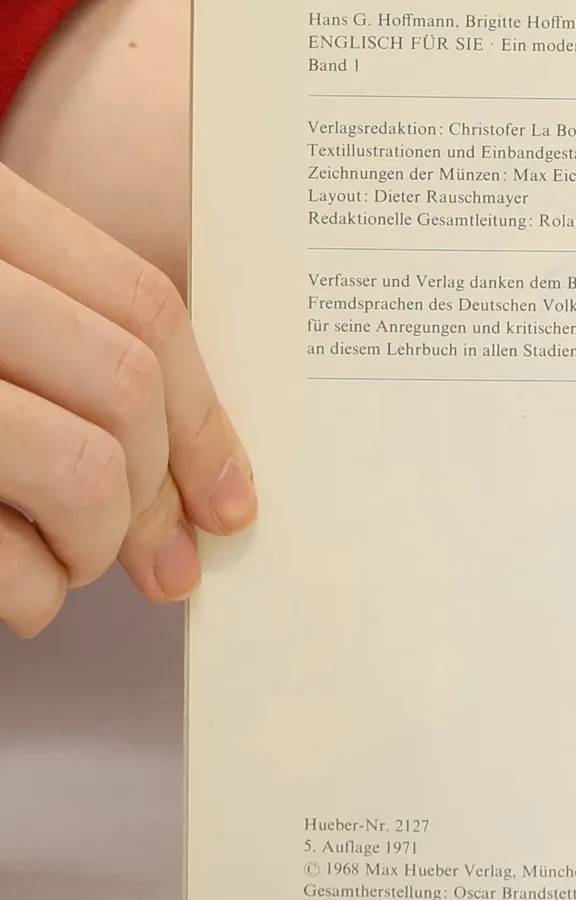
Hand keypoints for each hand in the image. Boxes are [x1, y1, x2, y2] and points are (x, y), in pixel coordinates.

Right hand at [0, 162, 254, 635]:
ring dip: (96, 544)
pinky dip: (32, 592)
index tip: (229, 500)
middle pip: (126, 387)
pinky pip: (7, 555)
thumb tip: (198, 479)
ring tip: (65, 564)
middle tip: (161, 559)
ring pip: (81, 469)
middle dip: (158, 492)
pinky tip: (19, 594)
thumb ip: (57, 340)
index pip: (144, 305)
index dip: (207, 415)